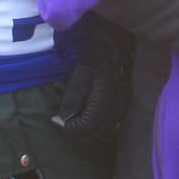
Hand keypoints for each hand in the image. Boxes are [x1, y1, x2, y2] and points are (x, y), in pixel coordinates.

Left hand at [53, 22, 132, 141]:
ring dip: (84, 133)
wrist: (118, 43)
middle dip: (75, 133)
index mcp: (106, 96)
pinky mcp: (122, 106)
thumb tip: (64, 117)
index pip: (86, 126)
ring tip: (71, 122)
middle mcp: (116, 105)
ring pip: (102, 134)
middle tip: (61, 123)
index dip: (68, 128)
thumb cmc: (97, 54)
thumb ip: (74, 94)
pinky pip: (108, 127)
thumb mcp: (82, 70)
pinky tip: (84, 118)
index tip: (56, 119)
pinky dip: (94, 129)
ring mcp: (121, 107)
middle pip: (94, 135)